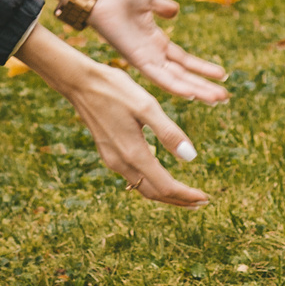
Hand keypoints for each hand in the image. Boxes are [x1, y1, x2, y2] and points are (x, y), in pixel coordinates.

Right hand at [19, 27, 206, 206]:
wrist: (79, 82)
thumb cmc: (115, 89)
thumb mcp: (147, 106)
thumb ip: (169, 133)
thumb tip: (191, 157)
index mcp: (134, 153)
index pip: (165, 186)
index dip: (186, 195)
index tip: (205, 198)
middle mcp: (121, 162)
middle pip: (154, 193)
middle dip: (178, 200)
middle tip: (200, 203)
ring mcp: (112, 158)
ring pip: (141, 187)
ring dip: (164, 193)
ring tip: (184, 194)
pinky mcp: (108, 152)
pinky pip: (132, 176)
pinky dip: (150, 182)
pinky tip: (159, 174)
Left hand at [86, 0, 229, 103]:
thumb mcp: (148, 0)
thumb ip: (162, 7)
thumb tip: (175, 11)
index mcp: (155, 42)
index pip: (184, 60)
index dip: (202, 69)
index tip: (222, 75)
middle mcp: (152, 54)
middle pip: (183, 75)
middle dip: (204, 86)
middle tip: (225, 97)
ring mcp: (145, 59)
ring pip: (176, 81)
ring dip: (197, 90)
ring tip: (218, 98)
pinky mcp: (137, 60)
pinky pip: (160, 77)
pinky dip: (176, 86)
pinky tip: (192, 94)